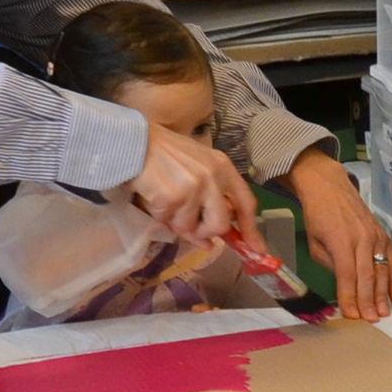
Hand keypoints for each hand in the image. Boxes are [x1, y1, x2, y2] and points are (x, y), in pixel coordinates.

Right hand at [133, 122, 254, 245]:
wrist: (135, 143)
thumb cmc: (165, 155)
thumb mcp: (196, 168)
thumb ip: (208, 200)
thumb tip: (210, 244)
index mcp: (223, 167)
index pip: (246, 202)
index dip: (251, 229)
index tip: (256, 249)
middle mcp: (212, 177)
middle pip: (220, 224)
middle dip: (205, 232)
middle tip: (192, 228)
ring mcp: (193, 188)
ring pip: (191, 228)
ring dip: (176, 223)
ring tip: (164, 201)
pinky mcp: (173, 198)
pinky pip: (169, 223)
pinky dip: (160, 216)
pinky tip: (153, 197)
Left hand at [288, 146, 391, 320]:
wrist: (329, 186)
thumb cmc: (318, 215)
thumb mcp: (315, 243)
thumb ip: (330, 265)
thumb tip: (344, 286)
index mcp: (341, 240)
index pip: (347, 275)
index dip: (350, 297)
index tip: (351, 315)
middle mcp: (362, 238)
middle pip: (367, 276)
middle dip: (368, 301)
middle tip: (371, 320)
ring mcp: (375, 236)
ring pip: (382, 270)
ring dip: (383, 294)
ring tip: (383, 313)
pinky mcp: (383, 235)